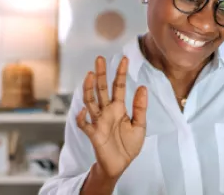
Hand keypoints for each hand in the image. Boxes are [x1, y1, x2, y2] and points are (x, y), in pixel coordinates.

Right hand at [76, 56, 147, 178]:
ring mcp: (98, 121)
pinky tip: (83, 110)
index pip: (118, 87)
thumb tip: (142, 87)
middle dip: (100, 74)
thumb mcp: (140, 125)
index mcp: (118, 108)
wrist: (121, 164)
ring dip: (88, 88)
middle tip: (100, 59)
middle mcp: (106, 112)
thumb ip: (140, 107)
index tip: (124, 59)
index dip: (120, 73)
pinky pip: (84, 124)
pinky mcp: (93, 134)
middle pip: (101, 89)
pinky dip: (81, 117)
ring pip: (90, 101)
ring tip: (89, 75)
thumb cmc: (129, 145)